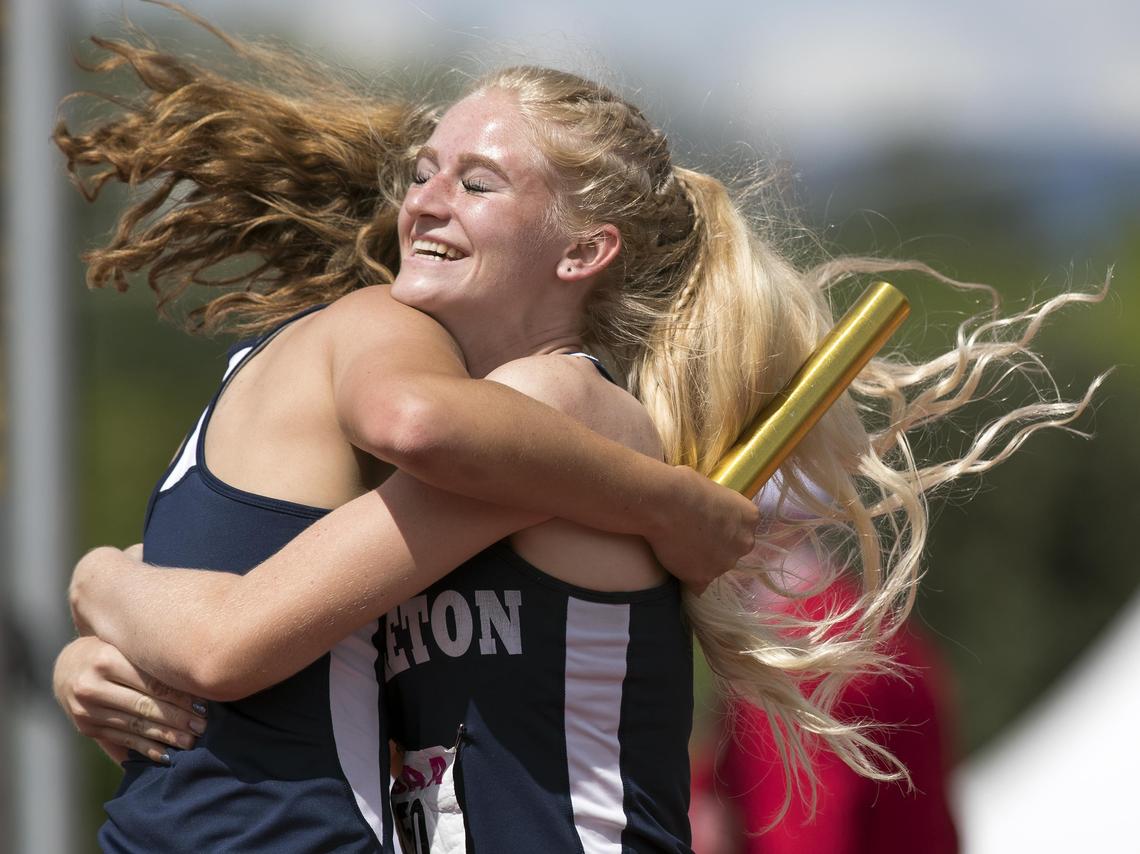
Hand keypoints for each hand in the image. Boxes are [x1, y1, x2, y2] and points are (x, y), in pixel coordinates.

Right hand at [53, 636, 205, 764]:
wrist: (65, 667)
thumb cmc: (110, 650)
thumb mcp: (125, 645)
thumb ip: (150, 658)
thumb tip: (195, 673)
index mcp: (106, 660)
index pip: (151, 682)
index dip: (180, 695)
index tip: (204, 705)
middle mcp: (92, 686)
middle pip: (144, 706)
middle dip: (177, 719)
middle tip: (202, 726)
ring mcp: (87, 710)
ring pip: (135, 726)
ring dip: (166, 736)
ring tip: (190, 741)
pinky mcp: (87, 728)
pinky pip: (122, 740)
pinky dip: (146, 748)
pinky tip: (167, 755)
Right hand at [646, 466, 758, 593]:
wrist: (665, 504)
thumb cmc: (684, 486)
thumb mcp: (712, 490)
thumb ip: (718, 507)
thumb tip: (708, 511)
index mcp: (749, 518)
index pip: (742, 527)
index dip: (723, 526)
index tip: (707, 522)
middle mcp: (743, 543)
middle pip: (732, 549)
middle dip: (716, 546)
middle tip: (693, 536)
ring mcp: (724, 563)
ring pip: (715, 567)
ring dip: (701, 562)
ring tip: (678, 548)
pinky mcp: (703, 578)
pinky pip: (698, 584)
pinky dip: (689, 578)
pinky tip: (676, 565)